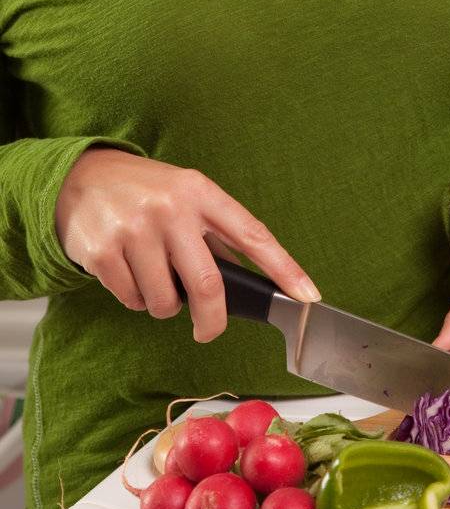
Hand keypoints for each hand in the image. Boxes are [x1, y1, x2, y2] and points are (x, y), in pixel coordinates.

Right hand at [55, 146, 320, 342]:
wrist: (82, 177)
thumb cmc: (146, 191)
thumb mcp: (187, 195)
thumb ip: (216, 233)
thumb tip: (251, 276)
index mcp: (201, 193)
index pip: (253, 235)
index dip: (284, 268)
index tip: (308, 295)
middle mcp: (171, 209)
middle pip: (208, 284)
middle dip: (212, 320)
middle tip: (208, 331)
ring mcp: (135, 229)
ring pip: (165, 301)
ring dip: (165, 306)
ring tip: (155, 279)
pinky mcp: (103, 252)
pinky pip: (131, 300)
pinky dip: (135, 299)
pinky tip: (130, 273)